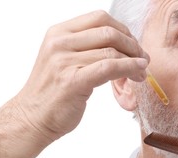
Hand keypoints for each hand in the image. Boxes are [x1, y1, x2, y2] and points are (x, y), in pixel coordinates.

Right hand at [12, 10, 148, 141]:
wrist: (32, 118)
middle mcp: (60, 43)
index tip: (134, 45)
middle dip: (133, 45)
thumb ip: (88, 49)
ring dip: (134, 61)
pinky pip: (109, 67)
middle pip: (109, 31)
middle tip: (144, 58)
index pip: (100, 18)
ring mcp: (64, 61)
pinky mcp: (73, 81)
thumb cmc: (54, 93)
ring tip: (142, 72)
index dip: (123, 30)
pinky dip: (129, 68)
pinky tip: (138, 73)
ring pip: (112, 51)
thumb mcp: (65, 60)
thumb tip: (123, 45)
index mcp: (59, 33)